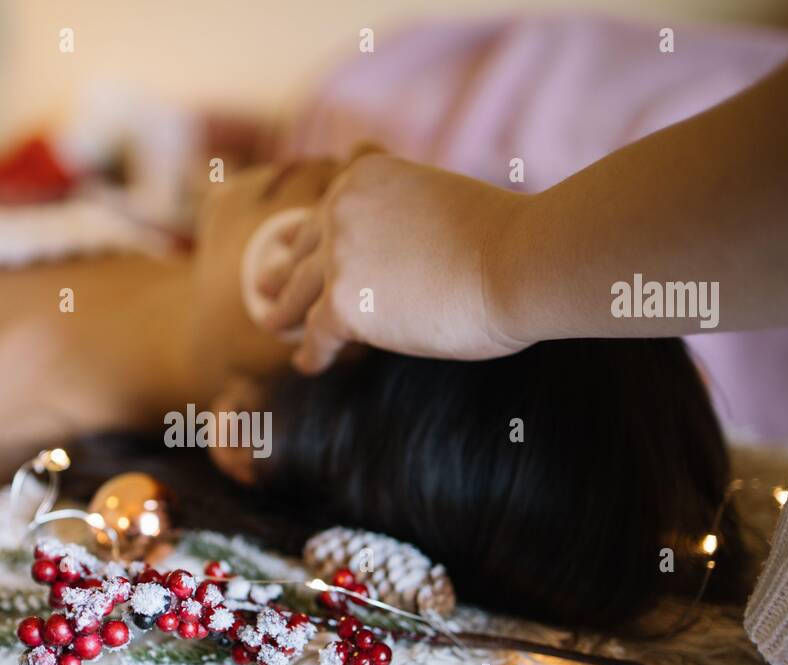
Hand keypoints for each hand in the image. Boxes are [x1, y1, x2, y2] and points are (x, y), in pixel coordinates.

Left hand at [257, 153, 532, 372]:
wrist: (520, 260)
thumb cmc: (506, 237)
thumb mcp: (440, 197)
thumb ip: (405, 212)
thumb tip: (396, 248)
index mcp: (365, 176)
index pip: (328, 209)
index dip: (316, 237)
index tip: (300, 251)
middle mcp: (341, 208)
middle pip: (305, 248)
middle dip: (289, 270)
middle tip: (267, 286)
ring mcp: (338, 256)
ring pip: (296, 291)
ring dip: (283, 312)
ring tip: (276, 327)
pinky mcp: (342, 304)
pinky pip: (314, 334)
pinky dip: (311, 353)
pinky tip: (308, 365)